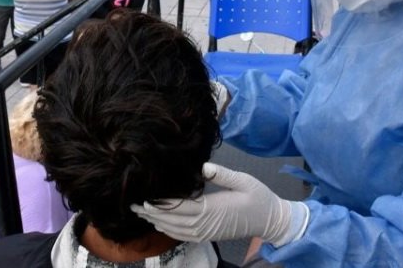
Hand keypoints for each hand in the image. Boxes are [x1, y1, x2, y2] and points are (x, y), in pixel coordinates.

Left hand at [131, 163, 308, 244]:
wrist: (271, 220)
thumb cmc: (258, 197)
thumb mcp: (243, 181)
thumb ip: (223, 174)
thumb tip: (203, 166)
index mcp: (211, 208)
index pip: (179, 207)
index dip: (160, 204)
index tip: (143, 197)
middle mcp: (205, 223)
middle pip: (171, 220)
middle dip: (151, 213)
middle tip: (132, 205)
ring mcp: (205, 232)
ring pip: (174, 230)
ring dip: (156, 222)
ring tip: (140, 213)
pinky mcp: (208, 235)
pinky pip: (183, 235)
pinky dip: (168, 230)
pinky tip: (159, 223)